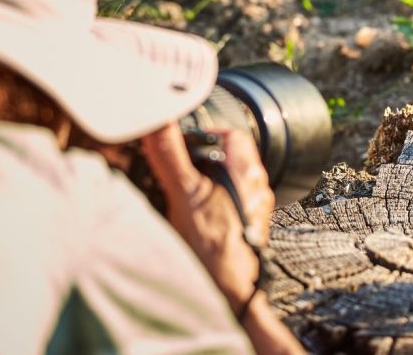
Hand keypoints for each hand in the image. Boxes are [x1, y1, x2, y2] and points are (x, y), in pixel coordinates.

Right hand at [140, 122, 272, 312]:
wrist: (229, 293)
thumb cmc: (213, 247)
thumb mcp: (184, 194)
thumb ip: (170, 153)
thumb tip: (157, 119)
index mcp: (246, 171)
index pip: (232, 135)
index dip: (206, 133)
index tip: (183, 140)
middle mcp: (255, 188)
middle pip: (229, 158)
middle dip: (202, 159)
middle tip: (176, 166)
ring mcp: (253, 211)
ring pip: (228, 183)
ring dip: (204, 183)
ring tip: (179, 192)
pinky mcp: (245, 231)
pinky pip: (227, 206)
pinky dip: (209, 205)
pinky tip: (190, 218)